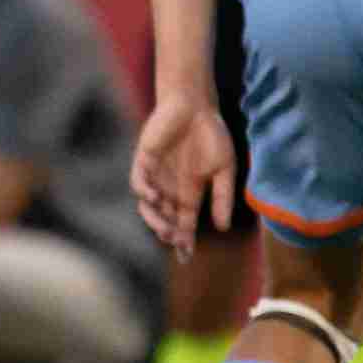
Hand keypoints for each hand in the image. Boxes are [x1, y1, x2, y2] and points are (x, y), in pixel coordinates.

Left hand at [132, 96, 237, 260]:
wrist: (196, 106)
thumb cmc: (211, 135)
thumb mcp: (224, 169)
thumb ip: (222, 197)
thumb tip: (222, 227)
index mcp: (189, 192)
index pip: (184, 223)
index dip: (184, 240)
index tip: (186, 257)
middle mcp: (170, 188)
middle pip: (165, 219)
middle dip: (169, 232)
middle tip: (175, 240)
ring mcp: (156, 175)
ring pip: (148, 205)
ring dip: (154, 218)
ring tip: (165, 227)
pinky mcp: (144, 160)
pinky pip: (138, 181)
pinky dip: (144, 191)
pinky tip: (155, 198)